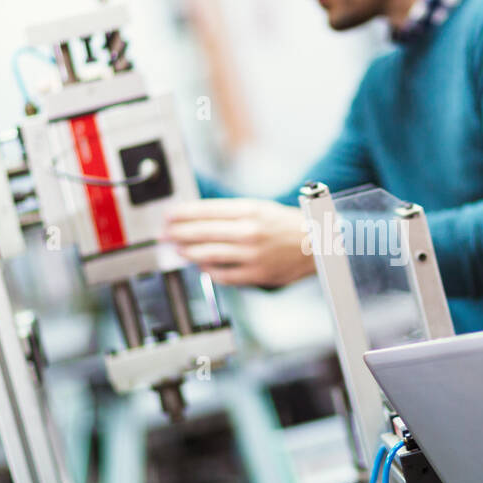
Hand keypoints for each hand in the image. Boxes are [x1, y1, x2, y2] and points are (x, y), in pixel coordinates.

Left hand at [161, 198, 315, 286]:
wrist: (318, 244)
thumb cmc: (287, 225)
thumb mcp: (260, 208)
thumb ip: (231, 213)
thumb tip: (198, 218)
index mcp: (249, 210)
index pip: (205, 211)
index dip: (181, 214)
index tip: (168, 215)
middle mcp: (249, 231)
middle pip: (201, 232)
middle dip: (177, 233)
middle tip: (164, 234)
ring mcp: (251, 254)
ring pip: (208, 254)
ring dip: (187, 252)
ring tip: (178, 249)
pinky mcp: (256, 274)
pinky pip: (223, 275)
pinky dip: (208, 270)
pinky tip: (201, 265)